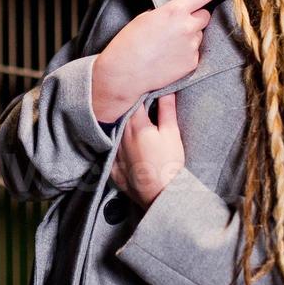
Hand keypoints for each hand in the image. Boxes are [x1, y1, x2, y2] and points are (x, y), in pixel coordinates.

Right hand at [91, 0, 213, 121]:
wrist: (125, 72)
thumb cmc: (129, 44)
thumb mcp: (145, 17)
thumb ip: (167, 12)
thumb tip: (178, 14)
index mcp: (175, 11)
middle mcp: (187, 27)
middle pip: (205, 16)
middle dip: (196, 18)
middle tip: (180, 25)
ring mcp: (191, 46)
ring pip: (199, 35)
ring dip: (189, 37)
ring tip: (168, 45)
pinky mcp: (192, 62)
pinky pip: (194, 52)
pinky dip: (185, 54)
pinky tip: (169, 57)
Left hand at [110, 92, 184, 208]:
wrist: (161, 194)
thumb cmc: (169, 163)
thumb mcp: (172, 133)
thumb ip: (167, 110)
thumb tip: (167, 91)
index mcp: (135, 125)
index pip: (132, 102)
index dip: (138, 95)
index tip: (144, 93)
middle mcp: (120, 136)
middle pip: (121, 116)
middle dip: (128, 110)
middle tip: (140, 110)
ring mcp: (114, 153)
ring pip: (114, 133)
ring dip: (120, 128)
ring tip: (133, 130)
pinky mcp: (113, 169)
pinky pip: (111, 153)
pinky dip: (117, 148)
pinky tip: (126, 150)